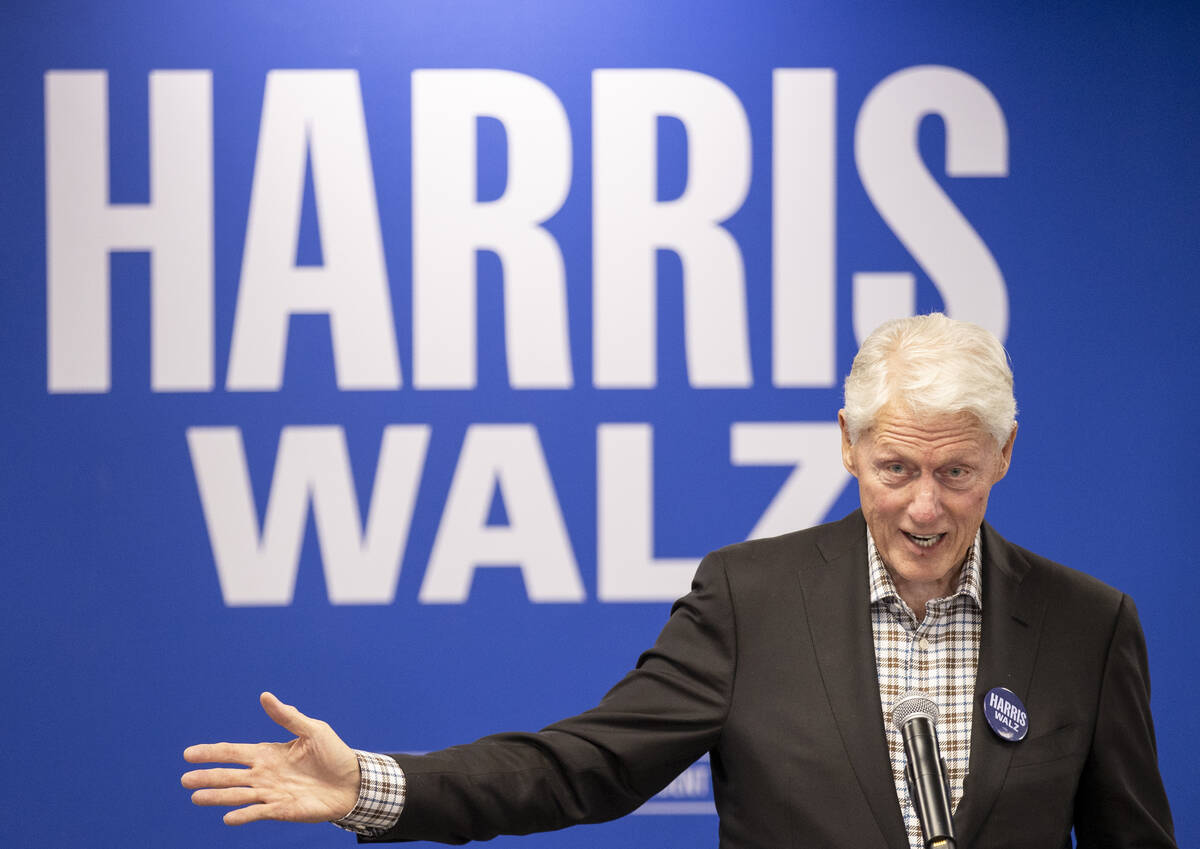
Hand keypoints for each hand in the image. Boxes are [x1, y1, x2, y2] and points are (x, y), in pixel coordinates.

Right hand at [181, 692, 360, 824]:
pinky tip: (228, 818)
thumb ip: (287, 716)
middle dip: (207, 777)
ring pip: (238, 795)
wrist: (353, 781)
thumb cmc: (333, 754)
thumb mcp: (312, 729)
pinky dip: (243, 815)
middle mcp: (264, 774)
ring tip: (196, 798)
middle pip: (229, 776)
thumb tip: (265, 696)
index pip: (233, 752)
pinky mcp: (282, 810)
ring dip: (217, 797)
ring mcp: (271, 793)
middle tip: (184, 779)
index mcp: (268, 754)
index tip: (188, 754)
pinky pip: (258, 812)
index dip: (211, 753)